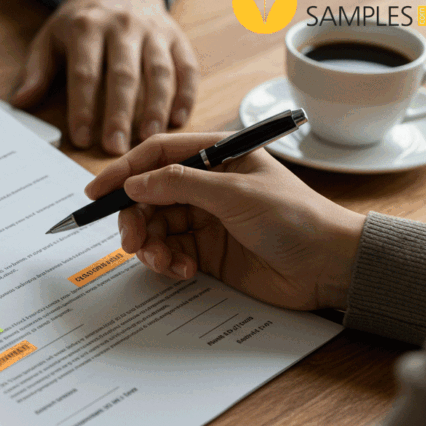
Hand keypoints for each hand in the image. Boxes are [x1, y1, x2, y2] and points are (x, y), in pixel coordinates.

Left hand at [12, 0, 198, 154]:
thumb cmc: (80, 24)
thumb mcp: (50, 39)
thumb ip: (37, 71)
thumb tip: (21, 102)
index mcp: (86, 27)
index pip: (85, 72)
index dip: (83, 107)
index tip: (81, 138)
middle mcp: (123, 26)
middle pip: (123, 74)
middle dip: (119, 113)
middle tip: (116, 148)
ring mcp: (154, 30)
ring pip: (159, 71)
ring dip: (156, 106)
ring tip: (149, 137)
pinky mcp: (176, 37)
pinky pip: (186, 66)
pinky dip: (186, 94)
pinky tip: (178, 119)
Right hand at [85, 133, 365, 309]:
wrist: (329, 268)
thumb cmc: (295, 218)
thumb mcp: (235, 194)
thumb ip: (180, 185)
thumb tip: (135, 183)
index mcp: (217, 155)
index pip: (157, 154)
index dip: (124, 171)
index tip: (96, 192)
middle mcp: (206, 184)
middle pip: (149, 195)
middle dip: (135, 218)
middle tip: (132, 242)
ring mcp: (206, 219)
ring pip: (156, 227)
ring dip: (151, 246)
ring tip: (164, 262)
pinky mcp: (207, 252)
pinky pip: (170, 252)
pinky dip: (168, 262)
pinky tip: (183, 271)